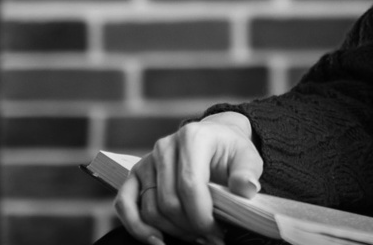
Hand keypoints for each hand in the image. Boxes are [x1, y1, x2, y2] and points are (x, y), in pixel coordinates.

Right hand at [114, 111, 261, 244]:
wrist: (214, 138)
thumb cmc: (230, 150)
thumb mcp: (248, 156)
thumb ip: (247, 172)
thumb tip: (246, 188)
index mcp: (193, 138)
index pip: (190, 185)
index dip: (201, 215)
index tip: (216, 233)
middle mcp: (165, 147)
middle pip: (168, 201)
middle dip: (190, 227)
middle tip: (210, 239)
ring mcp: (147, 160)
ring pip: (150, 208)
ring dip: (171, 231)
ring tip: (195, 238)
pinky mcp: (136, 174)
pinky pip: (124, 204)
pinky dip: (136, 226)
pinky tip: (156, 240)